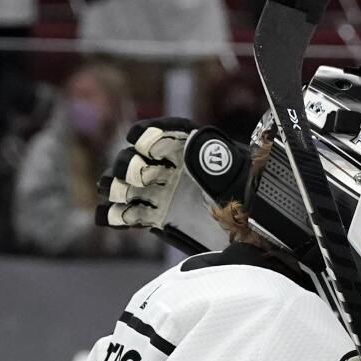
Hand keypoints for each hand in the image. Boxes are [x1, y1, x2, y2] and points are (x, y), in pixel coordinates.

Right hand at [95, 118, 248, 253]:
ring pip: (126, 185)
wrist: (255, 228)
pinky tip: (106, 218)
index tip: (136, 138)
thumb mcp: (241, 177)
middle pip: (137, 159)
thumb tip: (199, 153)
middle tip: (137, 177)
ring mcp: (160, 192)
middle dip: (130, 165)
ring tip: (113, 192)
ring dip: (116, 186)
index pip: (166, 132)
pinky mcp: (155, 216)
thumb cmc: (251, 196)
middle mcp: (171, 168)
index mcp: (192, 150)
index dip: (148, 133)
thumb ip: (218, 165)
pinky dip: (114, 215)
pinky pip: (129, 214)